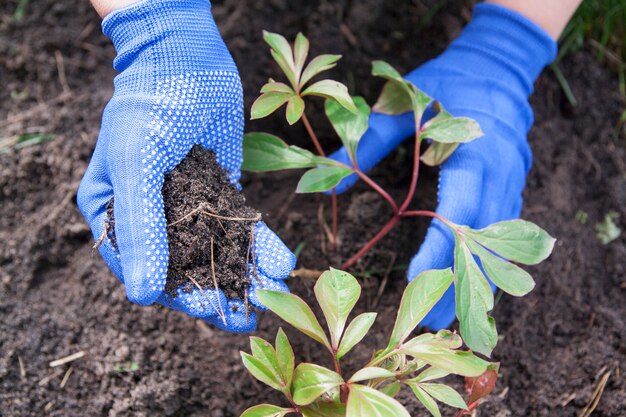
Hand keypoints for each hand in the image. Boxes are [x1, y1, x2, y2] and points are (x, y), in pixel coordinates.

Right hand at [77, 0, 294, 331]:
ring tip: (274, 298)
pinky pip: (240, 223)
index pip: (144, 268)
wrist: (185, 56)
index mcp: (115, 213)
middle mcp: (152, 213)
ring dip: (246, 274)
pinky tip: (283, 263)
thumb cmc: (149, 104)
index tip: (212, 312)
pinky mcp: (220, 188)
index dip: (178, 294)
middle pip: (185, 266)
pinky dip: (260, 243)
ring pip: (218, 249)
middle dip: (218, 293)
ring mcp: (188, 202)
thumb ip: (140, 228)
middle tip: (249, 320)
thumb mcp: (136, 164)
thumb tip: (142, 296)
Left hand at [330, 3, 556, 329]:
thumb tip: (332, 180)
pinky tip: (470, 284)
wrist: (499, 63)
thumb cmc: (448, 79)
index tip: (413, 282)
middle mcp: (504, 172)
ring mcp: (516, 179)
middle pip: (486, 241)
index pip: (460, 213)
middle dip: (462, 284)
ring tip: (451, 318)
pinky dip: (488, 261)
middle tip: (434, 324)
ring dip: (479, 281)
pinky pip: (505, 232)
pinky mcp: (515, 184)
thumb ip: (370, 140)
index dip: (438, 251)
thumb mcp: (406, 100)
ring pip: (502, 243)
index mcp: (477, 150)